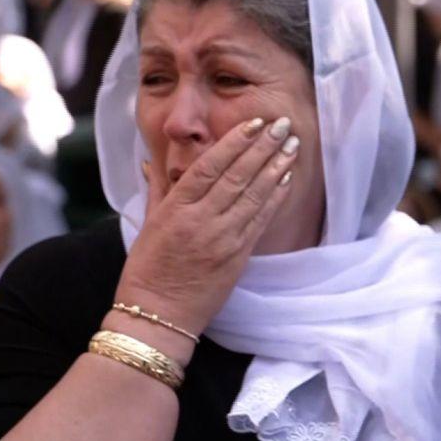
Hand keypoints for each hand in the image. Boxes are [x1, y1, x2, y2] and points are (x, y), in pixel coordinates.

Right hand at [114, 117, 298, 336]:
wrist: (158, 317)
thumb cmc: (147, 271)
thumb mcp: (148, 224)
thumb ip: (158, 190)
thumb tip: (153, 161)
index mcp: (175, 210)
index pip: (209, 167)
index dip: (234, 142)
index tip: (253, 122)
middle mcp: (201, 221)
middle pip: (237, 176)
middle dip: (263, 147)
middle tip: (282, 124)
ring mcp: (223, 239)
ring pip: (254, 195)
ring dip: (276, 166)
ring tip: (292, 144)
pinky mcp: (239, 256)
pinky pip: (261, 219)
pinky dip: (276, 196)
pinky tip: (287, 177)